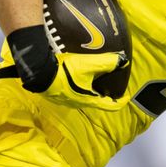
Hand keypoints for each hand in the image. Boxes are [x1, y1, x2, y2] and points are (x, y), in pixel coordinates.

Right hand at [7, 25, 129, 110]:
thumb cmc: (64, 72)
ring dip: (90, 90)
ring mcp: (66, 100)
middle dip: (105, 94)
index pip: (110, 106)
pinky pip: (72, 92)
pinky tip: (75, 76)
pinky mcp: (56, 94)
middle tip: (110, 83)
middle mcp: (78, 103)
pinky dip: (78, 86)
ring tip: (93, 78)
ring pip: (84, 97)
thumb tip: (122, 60)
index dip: (120, 102)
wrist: (39, 72)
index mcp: (88, 100)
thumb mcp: (88, 64)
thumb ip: (107, 63)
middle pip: (96, 101)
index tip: (126, 97)